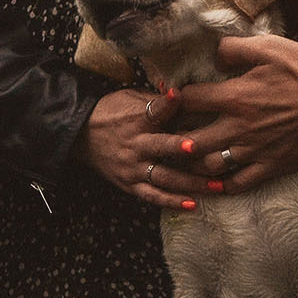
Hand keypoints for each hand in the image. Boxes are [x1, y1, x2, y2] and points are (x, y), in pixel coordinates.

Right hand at [73, 86, 210, 210]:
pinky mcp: (129, 185)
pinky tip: (192, 205)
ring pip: (165, 177)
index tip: (179, 97)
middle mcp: (136, 144)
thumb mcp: (130, 98)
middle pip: (163, 147)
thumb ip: (158, 100)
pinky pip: (153, 196)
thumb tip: (184, 92)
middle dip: (184, 150)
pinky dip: (172, 202)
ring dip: (192, 183)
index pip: (154, 110)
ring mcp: (133, 168)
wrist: (79, 135)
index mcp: (137, 119)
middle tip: (208, 153)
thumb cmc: (111, 112)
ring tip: (218, 186)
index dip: (167, 104)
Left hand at [167, 32, 297, 194]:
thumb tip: (214, 54)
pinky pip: (238, 183)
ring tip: (190, 158)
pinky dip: (222, 185)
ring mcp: (253, 151)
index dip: (172, 99)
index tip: (167, 99)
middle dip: (175, 139)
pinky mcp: (271, 166)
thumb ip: (235, 49)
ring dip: (195, 163)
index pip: (187, 101)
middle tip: (170, 135)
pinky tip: (215, 182)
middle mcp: (237, 128)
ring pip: (209, 166)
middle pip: (189, 141)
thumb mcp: (269, 48)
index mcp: (234, 97)